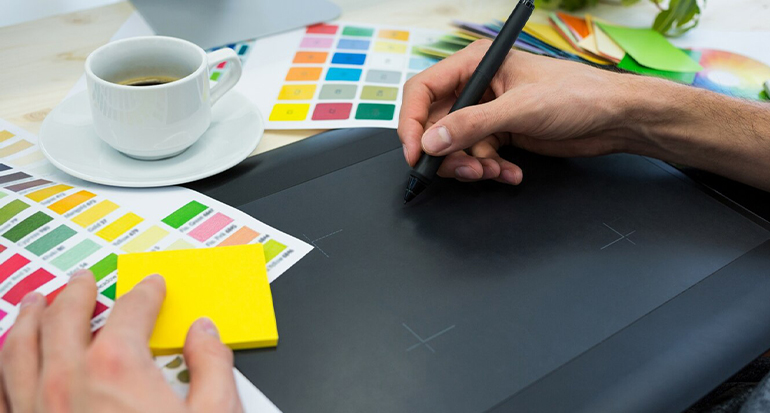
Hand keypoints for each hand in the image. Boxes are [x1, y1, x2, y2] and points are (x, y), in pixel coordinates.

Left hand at [0, 270, 242, 412]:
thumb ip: (213, 363)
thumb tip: (204, 332)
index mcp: (118, 366)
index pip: (131, 308)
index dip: (146, 291)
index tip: (152, 287)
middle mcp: (67, 380)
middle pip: (66, 315)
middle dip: (78, 290)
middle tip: (86, 279)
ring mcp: (35, 411)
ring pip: (19, 346)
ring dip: (30, 316)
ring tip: (37, 302)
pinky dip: (2, 370)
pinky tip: (9, 365)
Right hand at [398, 39, 636, 183]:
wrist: (614, 119)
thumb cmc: (578, 95)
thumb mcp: (520, 109)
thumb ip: (472, 125)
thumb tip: (432, 140)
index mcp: (477, 65)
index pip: (424, 90)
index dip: (412, 122)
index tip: (415, 151)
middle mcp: (479, 88)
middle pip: (437, 124)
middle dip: (447, 152)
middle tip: (464, 169)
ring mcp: (489, 113)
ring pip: (456, 146)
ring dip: (471, 165)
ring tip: (492, 171)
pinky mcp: (502, 135)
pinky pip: (478, 157)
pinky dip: (490, 170)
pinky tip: (510, 172)